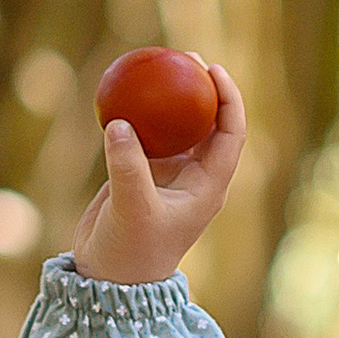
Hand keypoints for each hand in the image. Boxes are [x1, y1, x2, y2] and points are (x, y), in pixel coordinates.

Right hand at [72, 63, 245, 283]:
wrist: (108, 280)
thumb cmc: (131, 252)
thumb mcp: (132, 209)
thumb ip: (127, 167)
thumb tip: (119, 122)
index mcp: (208, 187)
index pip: (230, 134)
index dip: (228, 99)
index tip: (213, 69)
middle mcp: (193, 178)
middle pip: (207, 123)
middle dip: (202, 89)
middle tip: (186, 56)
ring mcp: (167, 176)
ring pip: (175, 128)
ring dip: (170, 99)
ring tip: (158, 65)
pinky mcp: (140, 176)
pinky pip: (144, 136)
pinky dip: (137, 115)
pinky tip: (122, 92)